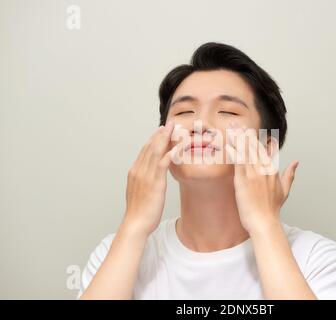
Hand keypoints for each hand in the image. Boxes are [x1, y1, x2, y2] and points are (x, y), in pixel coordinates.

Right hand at [123, 121, 180, 235]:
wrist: (135, 224)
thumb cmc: (140, 212)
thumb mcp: (141, 192)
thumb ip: (146, 182)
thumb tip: (152, 178)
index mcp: (135, 172)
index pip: (145, 151)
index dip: (154, 139)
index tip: (161, 130)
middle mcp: (139, 171)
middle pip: (150, 147)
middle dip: (160, 134)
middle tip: (169, 123)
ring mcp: (146, 176)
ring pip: (155, 152)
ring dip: (165, 139)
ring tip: (173, 128)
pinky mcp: (154, 184)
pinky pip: (162, 165)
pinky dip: (169, 154)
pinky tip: (176, 148)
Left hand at [225, 123, 298, 233]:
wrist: (264, 222)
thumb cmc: (272, 209)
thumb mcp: (285, 190)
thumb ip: (290, 174)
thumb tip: (296, 162)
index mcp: (273, 170)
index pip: (265, 149)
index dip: (257, 138)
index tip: (250, 128)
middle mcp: (264, 170)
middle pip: (254, 147)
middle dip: (245, 134)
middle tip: (237, 123)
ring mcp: (253, 174)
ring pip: (245, 152)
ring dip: (238, 139)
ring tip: (231, 129)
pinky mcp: (243, 181)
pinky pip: (237, 163)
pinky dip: (233, 152)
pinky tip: (228, 144)